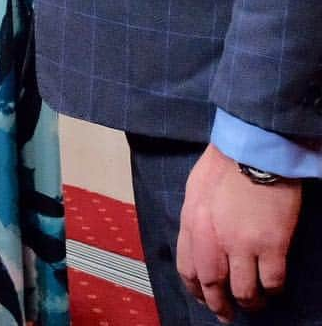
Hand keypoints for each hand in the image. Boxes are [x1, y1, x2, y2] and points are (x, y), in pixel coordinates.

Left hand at [177, 144, 301, 322]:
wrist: (253, 150)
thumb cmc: (223, 164)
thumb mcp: (196, 190)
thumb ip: (196, 220)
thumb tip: (200, 242)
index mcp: (192, 223)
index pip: (188, 268)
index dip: (196, 289)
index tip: (203, 297)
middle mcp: (213, 238)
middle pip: (213, 285)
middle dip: (219, 305)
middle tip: (227, 314)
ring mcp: (243, 244)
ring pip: (244, 291)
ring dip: (249, 302)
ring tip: (254, 303)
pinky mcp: (271, 245)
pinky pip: (271, 282)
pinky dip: (272, 290)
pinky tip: (273, 287)